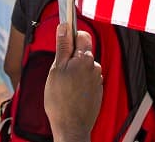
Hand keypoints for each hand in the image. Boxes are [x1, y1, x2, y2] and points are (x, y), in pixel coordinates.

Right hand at [44, 23, 101, 141]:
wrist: (71, 127)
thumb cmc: (60, 99)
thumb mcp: (56, 69)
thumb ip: (62, 46)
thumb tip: (64, 26)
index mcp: (85, 59)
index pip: (82, 36)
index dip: (72, 37)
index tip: (63, 43)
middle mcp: (95, 67)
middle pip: (83, 52)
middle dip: (71, 57)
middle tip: (59, 70)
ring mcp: (97, 80)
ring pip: (84, 67)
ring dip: (75, 71)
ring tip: (63, 85)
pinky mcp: (97, 92)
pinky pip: (87, 80)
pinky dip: (79, 83)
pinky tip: (70, 94)